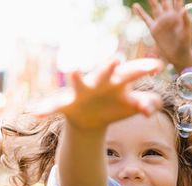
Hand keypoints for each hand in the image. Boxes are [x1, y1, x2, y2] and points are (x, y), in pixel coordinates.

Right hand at [26, 58, 162, 129]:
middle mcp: (100, 81)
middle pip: (107, 73)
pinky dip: (45, 109)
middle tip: (118, 60)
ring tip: (72, 69)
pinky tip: (34, 113)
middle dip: (111, 67)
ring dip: (76, 76)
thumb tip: (150, 108)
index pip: (132, 73)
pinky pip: (56, 106)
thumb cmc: (116, 105)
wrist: (90, 119)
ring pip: (79, 83)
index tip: (157, 66)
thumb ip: (147, 104)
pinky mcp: (68, 103)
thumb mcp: (133, 105)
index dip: (144, 69)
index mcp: (118, 81)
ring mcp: (83, 91)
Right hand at [133, 0, 191, 67]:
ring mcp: (160, 21)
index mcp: (178, 13)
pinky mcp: (154, 29)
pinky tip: (135, 6)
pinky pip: (146, 18)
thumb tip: (184, 8)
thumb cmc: (185, 43)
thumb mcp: (187, 32)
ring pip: (154, 6)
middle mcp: (168, 14)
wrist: (178, 55)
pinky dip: (140, 12)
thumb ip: (186, 20)